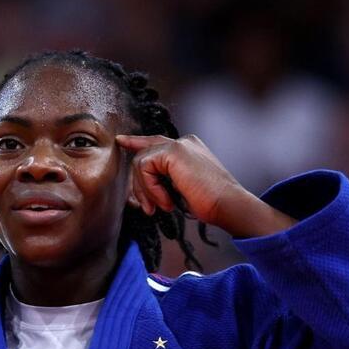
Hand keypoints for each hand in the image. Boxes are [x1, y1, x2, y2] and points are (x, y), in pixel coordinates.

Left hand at [116, 134, 296, 238]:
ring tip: (163, 206)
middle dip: (139, 184)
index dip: (136, 142)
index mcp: (188, 147)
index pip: (155, 143)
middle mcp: (183, 141)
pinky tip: (167, 202)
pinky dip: (151, 189)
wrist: (227, 205)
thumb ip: (165, 178)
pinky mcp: (174, 151)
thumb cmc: (210, 202)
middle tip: (147, 207)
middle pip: (143, 154)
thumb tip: (141, 183)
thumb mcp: (182, 187)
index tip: (121, 142)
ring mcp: (179, 144)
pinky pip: (145, 168)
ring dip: (146, 191)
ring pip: (141, 163)